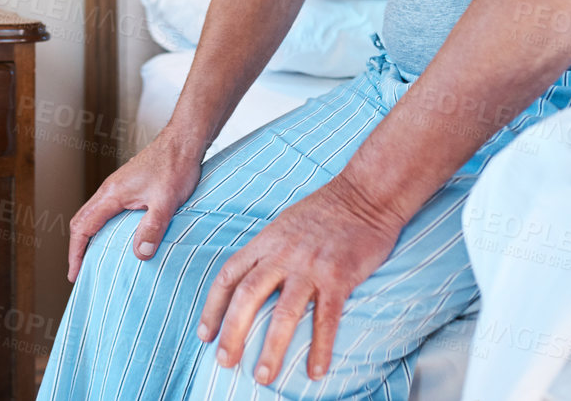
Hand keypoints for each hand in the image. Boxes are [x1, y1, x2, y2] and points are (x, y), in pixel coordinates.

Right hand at [66, 129, 203, 281]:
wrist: (183, 142)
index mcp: (112, 194)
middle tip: (80, 271)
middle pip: (81, 221)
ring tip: (94, 259)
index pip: (83, 227)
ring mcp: (118, 187)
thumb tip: (140, 254)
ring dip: (89, 237)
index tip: (74, 273)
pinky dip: (102, 227)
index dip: (76, 253)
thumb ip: (152, 227)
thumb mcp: (166, 201)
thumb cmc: (175, 166)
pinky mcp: (128, 186)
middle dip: (78, 248)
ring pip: (93, 214)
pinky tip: (116, 238)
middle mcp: (110, 190)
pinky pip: (106, 210)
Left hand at [197, 174, 402, 384]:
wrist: (365, 194)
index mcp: (266, 242)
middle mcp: (282, 254)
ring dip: (272, 348)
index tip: (205, 335)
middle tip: (226, 362)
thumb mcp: (284, 226)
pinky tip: (316, 371)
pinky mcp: (339, 277)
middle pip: (247, 296)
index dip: (213, 308)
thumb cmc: (326, 211)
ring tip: (263, 376)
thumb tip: (252, 282)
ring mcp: (311, 266)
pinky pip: (326, 318)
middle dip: (233, 333)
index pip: (229, 276)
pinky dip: (320, 348)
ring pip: (283, 312)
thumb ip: (267, 253)